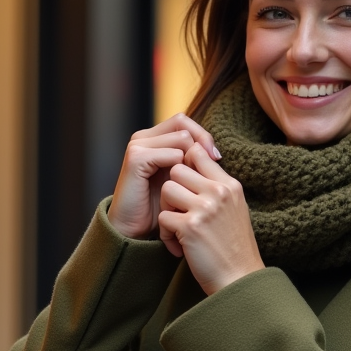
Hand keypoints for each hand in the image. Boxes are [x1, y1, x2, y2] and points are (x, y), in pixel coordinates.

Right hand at [106, 115, 219, 239]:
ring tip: (195, 179)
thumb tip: (215, 152)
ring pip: (181, 138)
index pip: (184, 122)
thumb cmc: (159, 206)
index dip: (202, 135)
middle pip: (183, 123)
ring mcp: (138, 145)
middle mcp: (144, 137)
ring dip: (193, 159)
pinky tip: (183, 186)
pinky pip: (171, 154)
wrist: (134, 228)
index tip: (217, 158)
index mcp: (154, 139)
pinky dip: (181, 170)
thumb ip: (192, 161)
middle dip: (201, 143)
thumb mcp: (181, 179)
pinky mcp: (136, 158)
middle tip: (214, 163)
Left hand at [158, 143, 264, 294]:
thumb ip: (217, 187)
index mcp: (230, 185)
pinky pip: (163, 217)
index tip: (184, 187)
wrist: (239, 279)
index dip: (184, 165)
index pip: (198, 153)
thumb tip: (194, 161)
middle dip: (172, 190)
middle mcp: (218, 192)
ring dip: (167, 210)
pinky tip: (179, 246)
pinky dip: (166, 234)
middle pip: (177, 170)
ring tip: (178, 229)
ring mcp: (205, 208)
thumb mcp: (234, 209)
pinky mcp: (190, 227)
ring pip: (167, 190)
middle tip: (178, 211)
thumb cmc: (234, 247)